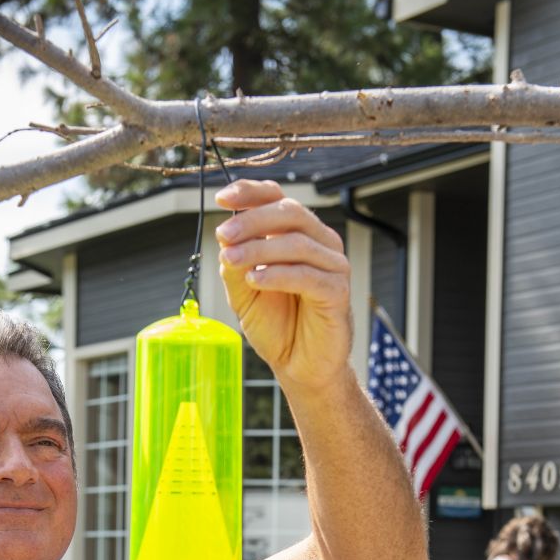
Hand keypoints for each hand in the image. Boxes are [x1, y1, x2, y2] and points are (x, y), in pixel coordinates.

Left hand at [215, 179, 351, 392]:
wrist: (300, 366)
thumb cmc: (277, 326)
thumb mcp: (244, 293)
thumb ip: (235, 265)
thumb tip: (225, 238)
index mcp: (297, 235)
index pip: (277, 199)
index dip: (251, 192)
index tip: (222, 198)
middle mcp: (319, 243)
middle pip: (289, 213)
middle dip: (252, 221)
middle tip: (223, 234)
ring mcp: (333, 266)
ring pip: (297, 243)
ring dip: (260, 249)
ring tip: (231, 260)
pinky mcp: (337, 291)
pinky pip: (307, 275)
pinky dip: (278, 275)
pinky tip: (255, 280)